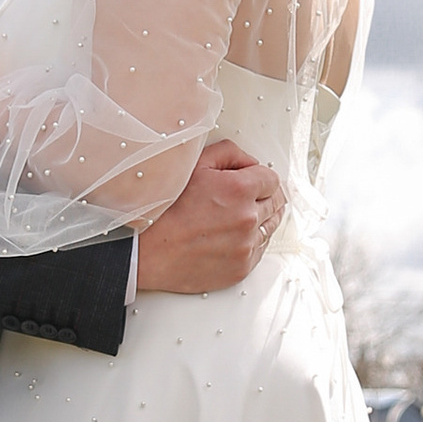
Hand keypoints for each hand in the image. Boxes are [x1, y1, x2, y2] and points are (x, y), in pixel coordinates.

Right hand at [135, 138, 284, 294]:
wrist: (146, 251)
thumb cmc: (164, 209)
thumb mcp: (193, 165)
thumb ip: (229, 153)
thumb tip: (250, 162)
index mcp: (239, 190)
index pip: (271, 179)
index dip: (260, 176)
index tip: (251, 179)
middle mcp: (247, 219)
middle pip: (276, 203)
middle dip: (264, 196)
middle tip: (248, 196)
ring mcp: (246, 246)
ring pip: (270, 227)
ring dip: (261, 218)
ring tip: (240, 215)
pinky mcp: (241, 268)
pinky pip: (260, 250)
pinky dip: (252, 241)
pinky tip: (234, 235)